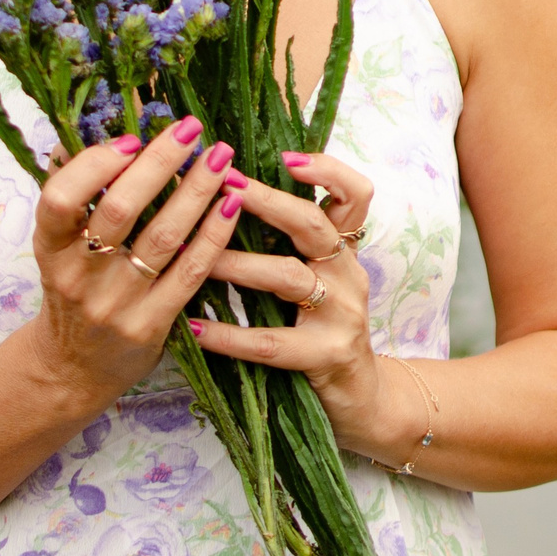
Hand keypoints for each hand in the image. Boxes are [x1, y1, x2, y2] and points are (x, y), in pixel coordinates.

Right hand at [24, 117, 243, 403]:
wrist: (72, 370)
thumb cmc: (71, 292)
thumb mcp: (57, 248)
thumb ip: (73, 197)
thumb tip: (92, 133)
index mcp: (50, 248)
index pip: (59, 199)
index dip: (94, 165)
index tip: (131, 138)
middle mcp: (78, 276)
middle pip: (120, 211)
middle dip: (159, 163)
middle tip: (190, 129)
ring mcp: (116, 303)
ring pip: (163, 238)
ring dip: (197, 190)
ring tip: (220, 157)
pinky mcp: (151, 324)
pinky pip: (191, 271)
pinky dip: (214, 233)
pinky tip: (232, 202)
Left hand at [191, 151, 402, 451]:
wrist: (362, 399)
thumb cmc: (322, 329)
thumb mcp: (318, 279)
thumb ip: (287, 243)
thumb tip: (224, 196)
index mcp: (343, 250)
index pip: (354, 195)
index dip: (327, 170)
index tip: (285, 156)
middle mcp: (348, 274)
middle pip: (315, 224)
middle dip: (268, 201)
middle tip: (225, 184)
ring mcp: (341, 316)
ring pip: (290, 277)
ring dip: (239, 265)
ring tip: (198, 259)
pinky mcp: (326, 356)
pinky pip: (272, 343)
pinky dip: (230, 335)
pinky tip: (194, 329)